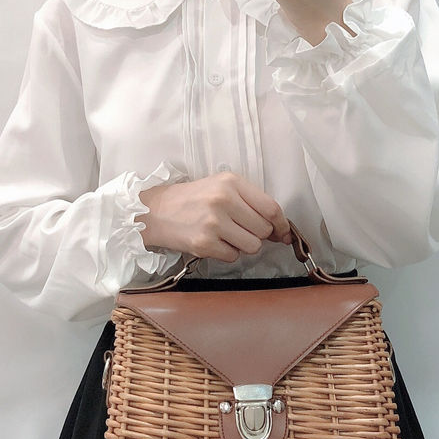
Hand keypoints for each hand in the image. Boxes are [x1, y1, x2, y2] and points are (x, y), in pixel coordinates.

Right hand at [135, 172, 292, 262]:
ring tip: (226, 235)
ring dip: (243, 245)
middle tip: (241, 230)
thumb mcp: (221, 187)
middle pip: (263, 229)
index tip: (282, 232)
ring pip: (252, 246)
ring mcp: (213, 222)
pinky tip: (213, 242)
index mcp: (231, 182)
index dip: (281, 224)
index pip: (271, 207)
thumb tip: (280, 229)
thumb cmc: (192, 199)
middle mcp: (224, 200)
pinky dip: (226, 253)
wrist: (156, 211)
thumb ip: (250, 202)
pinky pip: (233, 256)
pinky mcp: (204, 243)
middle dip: (258, 235)